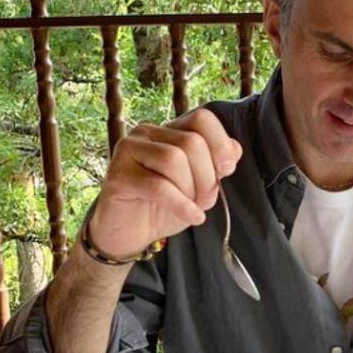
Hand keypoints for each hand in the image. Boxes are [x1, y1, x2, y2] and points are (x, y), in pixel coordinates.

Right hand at [89, 108, 243, 258]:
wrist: (130, 232)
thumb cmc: (165, 206)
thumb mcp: (198, 185)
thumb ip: (215, 164)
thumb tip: (234, 149)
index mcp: (169, 130)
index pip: (202, 119)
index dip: (220, 143)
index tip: (226, 169)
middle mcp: (146, 133)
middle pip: (191, 142)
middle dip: (207, 176)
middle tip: (205, 200)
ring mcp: (129, 150)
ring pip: (173, 159)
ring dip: (191, 189)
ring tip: (193, 208)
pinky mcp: (118, 175)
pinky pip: (159, 186)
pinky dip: (182, 204)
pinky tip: (193, 217)